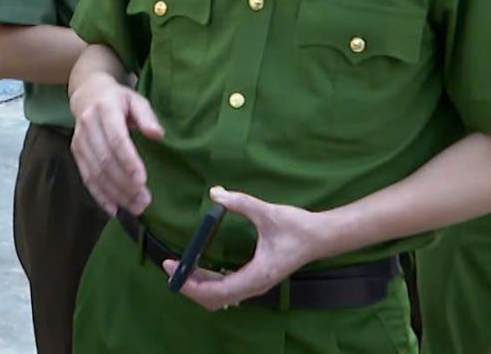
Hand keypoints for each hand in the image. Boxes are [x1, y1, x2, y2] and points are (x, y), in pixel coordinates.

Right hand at [69, 74, 163, 216]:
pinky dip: (99, 195)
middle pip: (105, 160)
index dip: (128, 161)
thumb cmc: (118, 99)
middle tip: (144, 201)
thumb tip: (157, 134)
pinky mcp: (76, 152)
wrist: (88, 93)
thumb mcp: (136, 99)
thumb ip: (147, 116)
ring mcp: (79, 140)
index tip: (142, 180)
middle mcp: (88, 125)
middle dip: (124, 183)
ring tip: (135, 207)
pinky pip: (86, 177)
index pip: (116, 139)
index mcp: (105, 109)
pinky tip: (114, 208)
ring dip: (114, 193)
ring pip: (95, 172)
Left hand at [162, 185, 327, 310]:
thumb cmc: (297, 226)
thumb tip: (214, 192)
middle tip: (169, 265)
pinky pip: (227, 289)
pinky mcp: (256, 279)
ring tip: (180, 266)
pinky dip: (210, 282)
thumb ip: (240, 202)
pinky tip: (200, 268)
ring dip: (198, 284)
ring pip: (220, 296)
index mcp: (257, 275)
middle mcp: (255, 286)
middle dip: (189, 285)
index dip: (191, 282)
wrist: (321, 237)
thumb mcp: (267, 212)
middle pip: (214, 299)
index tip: (172, 266)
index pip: (217, 292)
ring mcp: (256, 285)